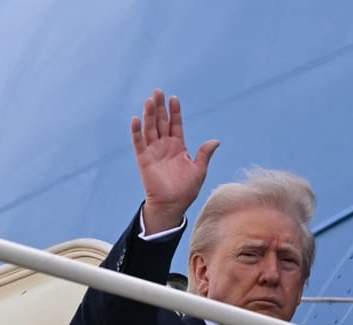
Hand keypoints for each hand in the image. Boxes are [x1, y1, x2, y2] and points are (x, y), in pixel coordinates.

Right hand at [130, 89, 219, 232]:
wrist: (172, 205)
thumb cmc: (186, 190)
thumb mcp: (199, 170)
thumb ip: (204, 154)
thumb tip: (215, 141)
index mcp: (178, 146)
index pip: (175, 124)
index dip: (174, 112)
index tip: (174, 98)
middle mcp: (164, 146)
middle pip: (161, 122)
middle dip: (159, 107)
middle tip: (158, 91)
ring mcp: (153, 151)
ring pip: (150, 129)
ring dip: (149, 115)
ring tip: (149, 100)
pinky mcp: (144, 159)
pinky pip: (138, 143)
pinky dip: (136, 131)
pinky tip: (136, 119)